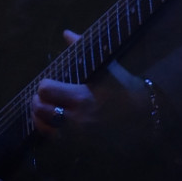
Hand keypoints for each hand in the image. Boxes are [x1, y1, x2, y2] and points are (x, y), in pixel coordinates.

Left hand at [31, 31, 146, 141]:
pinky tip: (54, 124)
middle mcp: (76, 118)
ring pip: (43, 128)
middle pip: (40, 110)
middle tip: (43, 97)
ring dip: (40, 117)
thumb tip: (66, 33)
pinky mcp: (80, 146)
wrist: (143, 116)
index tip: (50, 82)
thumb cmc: (124, 87)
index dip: (44, 85)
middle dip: (38, 101)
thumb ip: (83, 49)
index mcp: (81, 96)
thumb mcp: (107, 67)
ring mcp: (77, 136)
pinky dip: (50, 132)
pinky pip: (55, 141)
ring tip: (45, 110)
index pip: (46, 90)